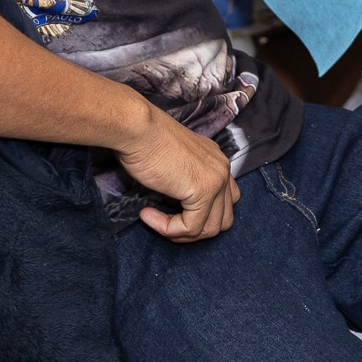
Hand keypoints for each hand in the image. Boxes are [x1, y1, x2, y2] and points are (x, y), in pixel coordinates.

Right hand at [115, 102, 237, 241]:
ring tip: (156, 222)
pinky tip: (147, 215)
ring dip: (181, 233)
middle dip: (195, 230)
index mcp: (216, 160)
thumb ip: (183, 185)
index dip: (199, 216)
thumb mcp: (172, 166)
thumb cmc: (144, 142)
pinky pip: (191, 227)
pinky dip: (168, 229)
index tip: (169, 213)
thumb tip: (180, 213)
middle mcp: (222, 168)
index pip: (224, 201)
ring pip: (211, 228)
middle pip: (224, 219)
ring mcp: (217, 179)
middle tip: (166, 225)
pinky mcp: (204, 191)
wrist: (136, 129)